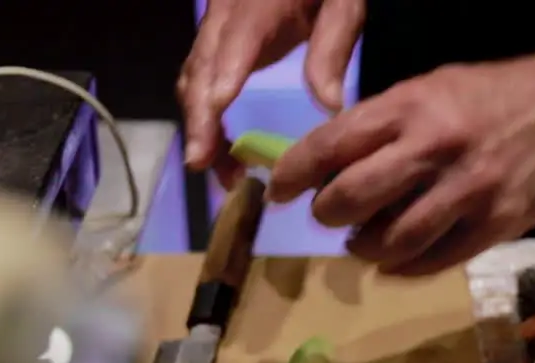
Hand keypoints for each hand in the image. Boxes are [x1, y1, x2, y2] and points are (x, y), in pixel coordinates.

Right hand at [178, 0, 363, 185]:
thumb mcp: (342, 4)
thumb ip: (332, 47)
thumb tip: (330, 106)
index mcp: (257, 6)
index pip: (235, 44)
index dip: (222, 80)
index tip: (214, 116)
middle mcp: (223, 16)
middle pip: (200, 70)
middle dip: (200, 121)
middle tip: (206, 168)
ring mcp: (213, 28)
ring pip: (193, 79)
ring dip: (200, 126)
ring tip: (223, 174)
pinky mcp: (213, 40)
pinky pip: (197, 79)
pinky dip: (203, 116)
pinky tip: (219, 148)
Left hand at [268, 58, 534, 276]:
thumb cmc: (494, 98)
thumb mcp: (433, 90)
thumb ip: (385, 125)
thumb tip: (329, 165)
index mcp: (412, 106)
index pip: (333, 143)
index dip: (297, 173)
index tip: (281, 191)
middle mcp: (436, 146)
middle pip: (354, 196)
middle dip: (329, 215)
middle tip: (330, 219)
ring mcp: (469, 189)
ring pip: (394, 240)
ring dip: (366, 249)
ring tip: (363, 245)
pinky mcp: (496, 224)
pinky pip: (435, 260)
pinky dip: (406, 268)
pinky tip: (398, 262)